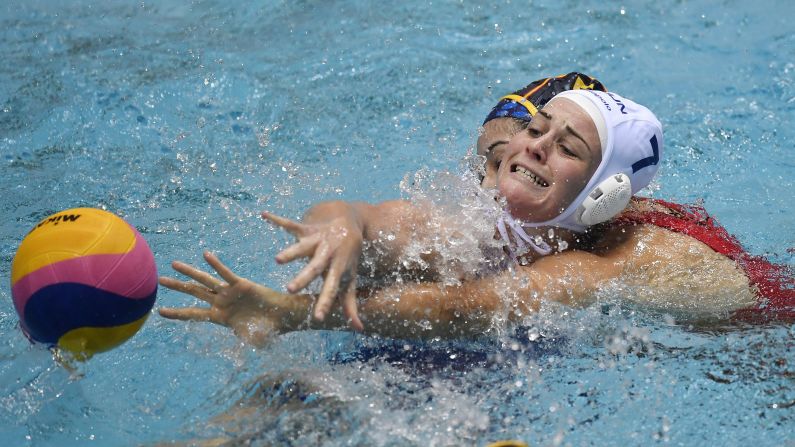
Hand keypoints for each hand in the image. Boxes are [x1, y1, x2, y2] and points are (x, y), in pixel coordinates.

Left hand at [158, 251, 304, 346]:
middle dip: (177, 287)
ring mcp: (229, 292)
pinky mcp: (240, 284)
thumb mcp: (250, 339)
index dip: (177, 313)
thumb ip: (242, 343)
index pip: (193, 314)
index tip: (160, 312)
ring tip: (174, 264)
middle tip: (160, 281)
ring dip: (189, 273)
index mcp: (219, 316)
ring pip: (205, 281)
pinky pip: (225, 273)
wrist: (282, 316)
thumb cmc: (266, 329)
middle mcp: (220, 302)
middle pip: (194, 293)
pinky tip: (206, 255)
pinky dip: (216, 265)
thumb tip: (240, 358)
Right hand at [262, 206, 363, 330]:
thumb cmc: (347, 257)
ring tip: (277, 260)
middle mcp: (327, 254)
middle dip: (303, 278)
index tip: (317, 317)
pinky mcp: (307, 228)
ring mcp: (317, 240)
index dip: (325, 302)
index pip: (331, 289)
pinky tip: (263, 215)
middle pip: (314, 268)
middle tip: (290, 289)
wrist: (350, 222)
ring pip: (303, 246)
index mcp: (337, 268)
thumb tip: (359, 328)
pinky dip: (277, 220)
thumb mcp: (350, 279)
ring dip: (291, 252)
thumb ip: (350, 303)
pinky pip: (290, 224)